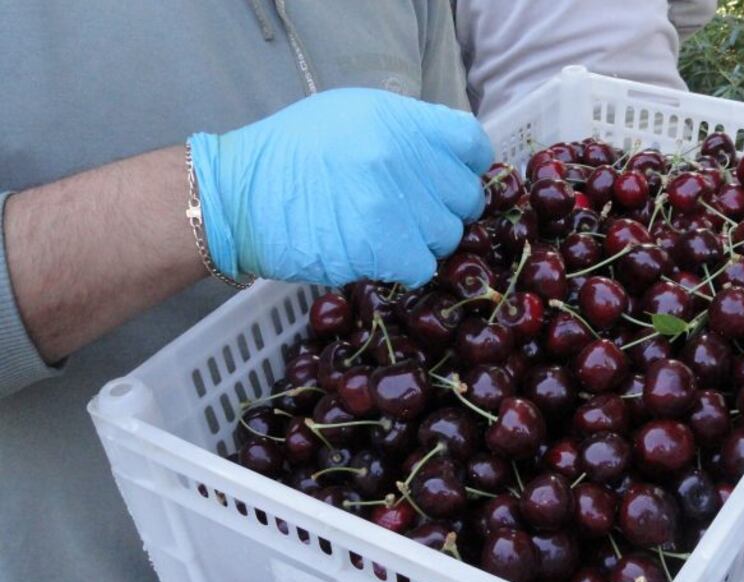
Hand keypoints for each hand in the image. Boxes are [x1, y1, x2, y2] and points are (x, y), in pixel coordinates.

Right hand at [189, 88, 492, 286]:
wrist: (238, 195)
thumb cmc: (290, 155)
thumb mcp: (350, 117)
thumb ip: (403, 132)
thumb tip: (444, 160)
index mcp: (400, 118)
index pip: (471, 144)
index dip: (468, 167)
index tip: (452, 181)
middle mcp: (404, 155)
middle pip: (466, 197)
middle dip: (446, 211)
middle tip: (415, 216)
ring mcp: (395, 202)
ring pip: (448, 237)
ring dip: (424, 243)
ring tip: (389, 237)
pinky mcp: (382, 246)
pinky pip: (422, 267)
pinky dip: (406, 269)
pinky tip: (381, 258)